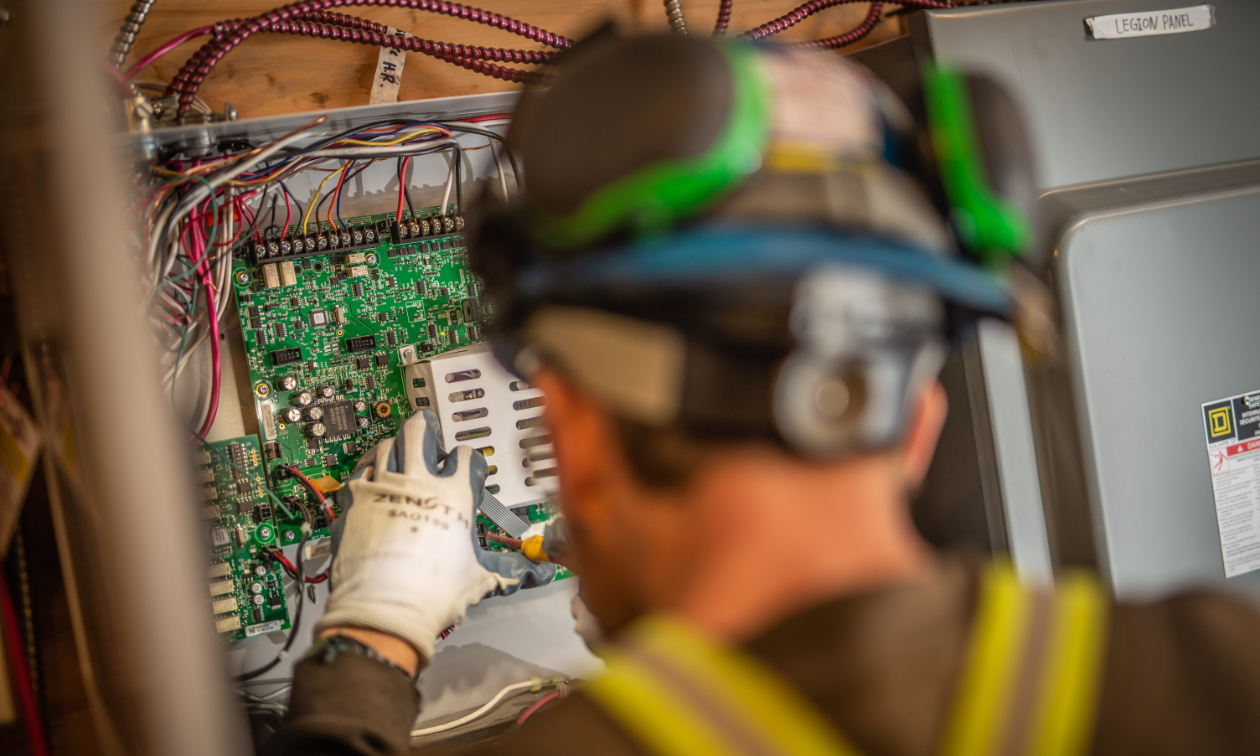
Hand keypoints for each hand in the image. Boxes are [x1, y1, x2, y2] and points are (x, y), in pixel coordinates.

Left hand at [316, 410, 551, 661]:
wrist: (385, 608)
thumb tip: (526, 574)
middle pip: (420, 432)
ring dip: (393, 444)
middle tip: (427, 430)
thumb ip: (502, 570)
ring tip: (396, 448)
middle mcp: (418, 483)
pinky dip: (365, 470)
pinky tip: (368, 476)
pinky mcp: (354, 502)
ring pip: (385, 445)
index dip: (467, 458)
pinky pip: (358, 472)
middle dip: (425, 427)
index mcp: (454, 496)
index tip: (465, 463)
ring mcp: (382, 488)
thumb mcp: (477, 578)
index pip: (466, 457)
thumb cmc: (431, 593)